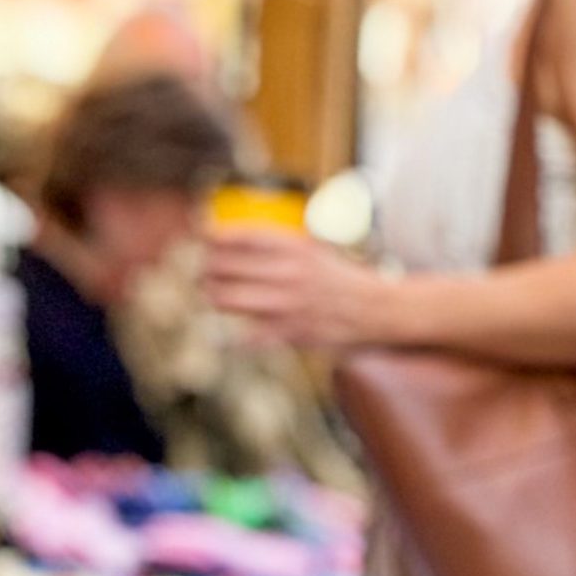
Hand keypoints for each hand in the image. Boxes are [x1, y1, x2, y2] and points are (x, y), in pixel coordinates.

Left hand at [205, 227, 392, 354]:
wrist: (375, 309)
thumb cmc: (338, 278)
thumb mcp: (313, 248)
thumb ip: (279, 244)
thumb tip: (235, 237)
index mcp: (295, 247)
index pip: (243, 236)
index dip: (215, 235)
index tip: (200, 235)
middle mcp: (289, 272)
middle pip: (227, 266)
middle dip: (206, 268)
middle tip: (202, 271)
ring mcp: (287, 304)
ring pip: (228, 299)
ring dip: (213, 296)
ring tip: (210, 294)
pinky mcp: (290, 333)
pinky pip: (246, 338)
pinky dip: (230, 339)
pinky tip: (221, 337)